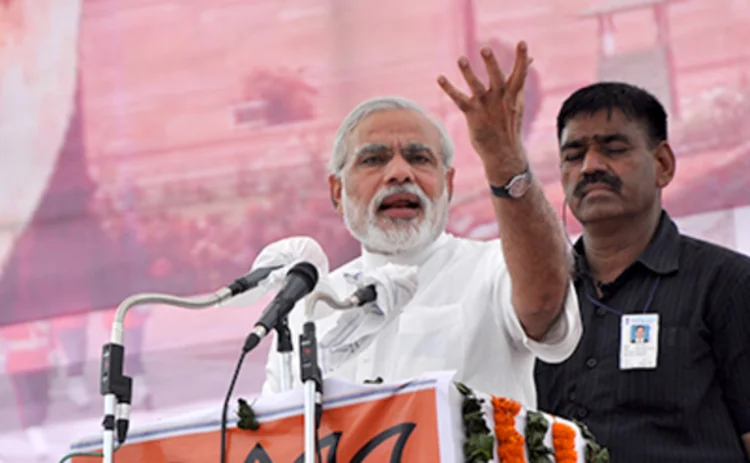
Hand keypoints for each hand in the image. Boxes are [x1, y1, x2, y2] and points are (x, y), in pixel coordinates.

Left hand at [438, 41, 531, 181]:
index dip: (522, 59)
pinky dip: (449, 89)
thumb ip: (520, 78)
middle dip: (491, 63)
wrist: (503, 152)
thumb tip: (531, 59)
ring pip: (476, 87)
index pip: (520, 74)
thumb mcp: (517, 100)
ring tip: (461, 59)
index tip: (522, 43)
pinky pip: (459, 99)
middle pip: (496, 78)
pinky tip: (440, 78)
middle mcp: (500, 98)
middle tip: (485, 48)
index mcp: (513, 94)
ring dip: (468, 73)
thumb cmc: (509, 123)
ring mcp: (485, 106)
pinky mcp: (472, 114)